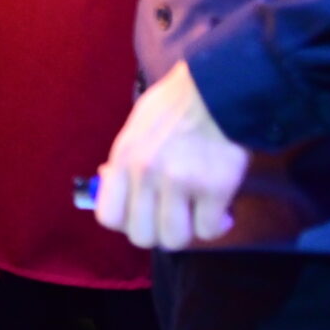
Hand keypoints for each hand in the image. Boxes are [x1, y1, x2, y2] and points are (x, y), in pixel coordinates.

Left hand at [93, 61, 249, 249]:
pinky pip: (208, 230)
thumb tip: (108, 181)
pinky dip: (216, 225)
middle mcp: (145, 173)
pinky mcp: (213, 189)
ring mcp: (179, 183)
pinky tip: (221, 210)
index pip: (108, 216)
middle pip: (141, 236)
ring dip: (188, 232)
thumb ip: (125, 158)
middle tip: (175, 217)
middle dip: (159, 232)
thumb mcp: (137, 126)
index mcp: (124, 157)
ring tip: (197, 215)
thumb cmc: (176, 106)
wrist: (218, 90)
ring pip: (174, 239)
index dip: (127, 223)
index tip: (144, 214)